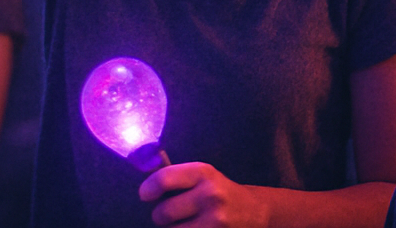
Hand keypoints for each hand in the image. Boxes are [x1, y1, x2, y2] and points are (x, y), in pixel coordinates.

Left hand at [139, 162, 268, 227]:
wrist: (254, 210)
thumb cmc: (219, 192)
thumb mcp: (203, 177)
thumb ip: (175, 177)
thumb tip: (141, 177)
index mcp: (203, 173)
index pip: (164, 179)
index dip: (148, 189)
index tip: (145, 195)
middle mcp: (210, 195)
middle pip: (163, 213)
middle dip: (161, 216)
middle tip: (170, 214)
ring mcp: (215, 220)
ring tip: (184, 224)